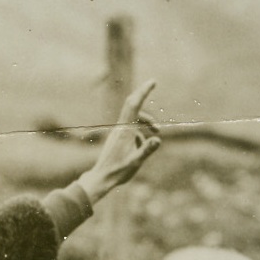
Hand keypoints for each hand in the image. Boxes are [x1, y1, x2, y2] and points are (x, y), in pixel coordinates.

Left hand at [77, 79, 160, 203]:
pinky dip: (140, 133)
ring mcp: (118, 133)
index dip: (143, 91)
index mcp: (125, 131)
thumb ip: (146, 150)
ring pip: (134, 119)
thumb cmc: (118, 172)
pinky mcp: (117, 139)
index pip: (134, 105)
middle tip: (154, 89)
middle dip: (145, 99)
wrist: (101, 178)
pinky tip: (141, 147)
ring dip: (146, 121)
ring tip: (157, 132)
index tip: (153, 81)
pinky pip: (131, 130)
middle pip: (133, 106)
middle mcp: (120, 128)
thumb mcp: (135, 162)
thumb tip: (158, 140)